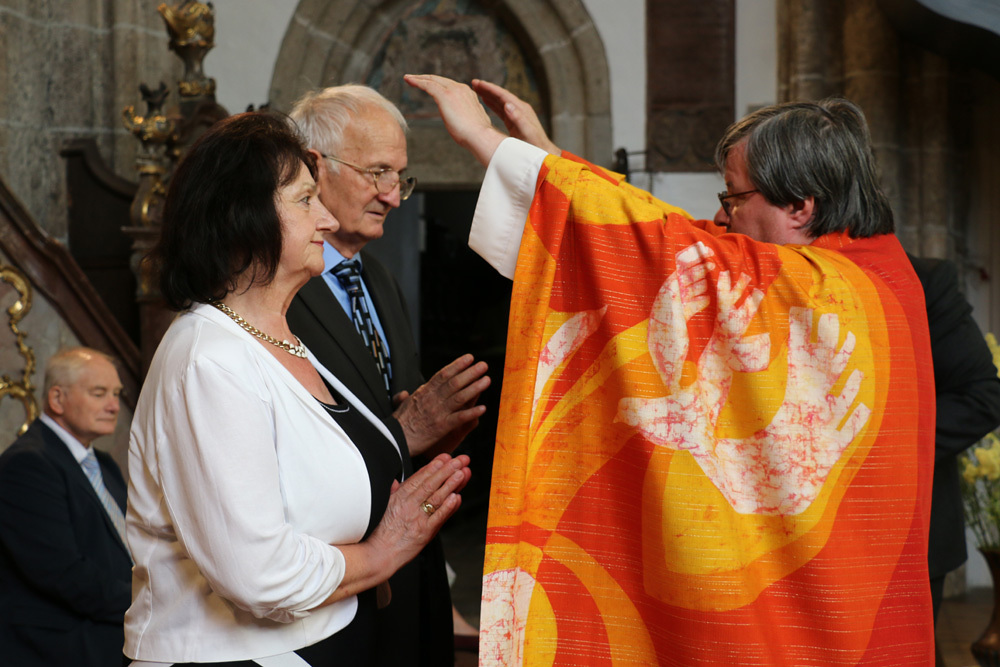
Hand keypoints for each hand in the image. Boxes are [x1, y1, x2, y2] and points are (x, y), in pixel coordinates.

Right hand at [368, 453, 471, 571]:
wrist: (377, 554)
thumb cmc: (380, 532)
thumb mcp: (384, 507)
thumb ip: (394, 493)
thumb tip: (396, 481)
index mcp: (400, 497)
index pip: (419, 477)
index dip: (434, 466)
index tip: (445, 457)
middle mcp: (409, 505)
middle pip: (430, 484)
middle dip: (447, 470)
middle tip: (460, 460)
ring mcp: (417, 518)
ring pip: (436, 497)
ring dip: (450, 484)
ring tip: (462, 473)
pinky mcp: (424, 532)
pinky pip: (437, 517)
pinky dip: (448, 507)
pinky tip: (456, 497)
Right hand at [393, 354, 489, 456]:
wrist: (394, 440)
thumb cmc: (398, 424)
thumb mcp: (400, 406)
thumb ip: (405, 398)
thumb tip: (404, 393)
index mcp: (424, 392)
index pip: (443, 374)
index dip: (457, 365)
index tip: (469, 358)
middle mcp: (432, 399)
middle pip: (454, 382)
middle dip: (471, 372)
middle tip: (484, 365)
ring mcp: (438, 412)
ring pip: (459, 397)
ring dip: (475, 387)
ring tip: (487, 380)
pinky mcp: (441, 427)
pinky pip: (459, 418)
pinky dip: (471, 412)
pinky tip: (483, 408)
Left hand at [403, 74, 507, 165]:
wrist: (480, 137)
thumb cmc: (477, 136)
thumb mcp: (471, 122)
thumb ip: (466, 116)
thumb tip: (462, 119)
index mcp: (468, 95)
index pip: (450, 86)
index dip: (438, 84)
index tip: (429, 86)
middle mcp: (461, 89)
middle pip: (440, 80)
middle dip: (427, 78)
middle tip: (415, 79)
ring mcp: (454, 91)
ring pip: (433, 80)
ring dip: (419, 78)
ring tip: (408, 79)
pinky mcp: (445, 96)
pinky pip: (428, 85)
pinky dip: (417, 81)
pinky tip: (408, 80)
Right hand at [471, 79, 560, 154]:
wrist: (543, 152)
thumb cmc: (535, 144)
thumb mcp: (527, 132)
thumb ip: (518, 118)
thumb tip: (507, 105)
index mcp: (521, 109)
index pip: (503, 95)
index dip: (490, 88)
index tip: (478, 83)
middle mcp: (519, 109)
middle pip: (500, 95)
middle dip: (487, 88)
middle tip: (473, 83)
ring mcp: (517, 114)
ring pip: (499, 101)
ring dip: (488, 95)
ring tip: (476, 89)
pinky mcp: (514, 121)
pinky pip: (501, 110)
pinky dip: (492, 104)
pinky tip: (485, 101)